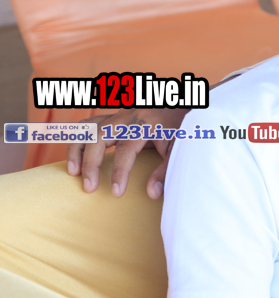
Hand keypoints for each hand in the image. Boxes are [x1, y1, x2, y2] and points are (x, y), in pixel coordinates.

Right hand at [65, 108, 186, 198]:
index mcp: (145, 124)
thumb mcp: (180, 148)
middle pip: (99, 138)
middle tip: (89, 187)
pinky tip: (76, 154)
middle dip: (91, 163)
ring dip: (77, 149)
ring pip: (88, 128)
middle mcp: (128, 116)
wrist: (187, 104)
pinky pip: (90, 123)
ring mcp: (119, 113)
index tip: (116, 192)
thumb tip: (152, 193)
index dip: (119, 173)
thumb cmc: (183, 128)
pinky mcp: (115, 114)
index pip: (126, 152)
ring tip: (73, 172)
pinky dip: (79, 136)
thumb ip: (166, 170)